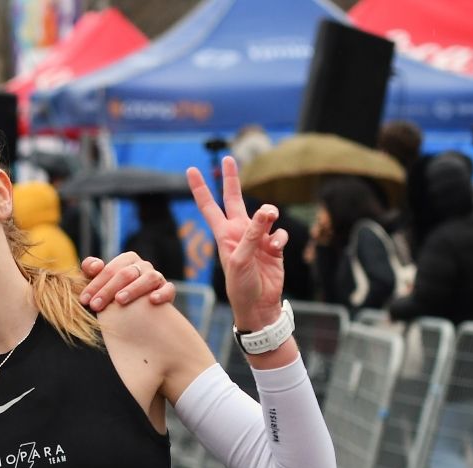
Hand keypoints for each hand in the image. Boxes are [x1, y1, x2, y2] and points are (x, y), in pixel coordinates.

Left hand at [78, 253, 174, 312]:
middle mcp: (143, 265)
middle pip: (126, 274)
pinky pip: (168, 289)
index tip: (84, 300)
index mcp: (126, 260)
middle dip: (108, 289)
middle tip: (95, 306)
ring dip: (133, 289)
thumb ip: (91, 271)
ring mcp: (156, 276)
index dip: (95, 284)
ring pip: (148, 278)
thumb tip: (95, 265)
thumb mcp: (100, 282)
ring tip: (119, 300)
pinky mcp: (167, 289)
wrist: (136, 311)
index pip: (110, 269)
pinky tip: (152, 300)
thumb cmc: (113, 294)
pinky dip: (162, 293)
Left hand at [187, 156, 285, 330]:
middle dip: (231, 179)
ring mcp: (258, 238)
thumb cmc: (241, 286)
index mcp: (224, 234)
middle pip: (234, 199)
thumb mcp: (241, 260)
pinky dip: (280, 238)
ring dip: (268, 214)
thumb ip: (253, 234)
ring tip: (270, 217)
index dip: (201, 189)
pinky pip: (280, 233)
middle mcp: (240, 232)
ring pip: (266, 214)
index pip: (209, 206)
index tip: (191, 170)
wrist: (258, 305)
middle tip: (228, 158)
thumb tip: (266, 211)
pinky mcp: (274, 247)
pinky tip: (276, 248)